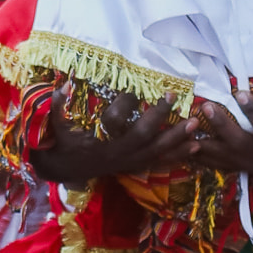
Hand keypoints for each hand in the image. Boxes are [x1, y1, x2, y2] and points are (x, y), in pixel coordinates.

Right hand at [31, 79, 197, 183]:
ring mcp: (128, 162)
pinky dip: (179, 155)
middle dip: (159, 116)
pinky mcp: (135, 166)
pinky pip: (161, 162)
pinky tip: (196, 147)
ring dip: (177, 138)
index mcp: (98, 141)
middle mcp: (117, 153)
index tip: (136, 88)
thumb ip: (59, 105)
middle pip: (143, 135)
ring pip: (157, 151)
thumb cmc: (64, 141)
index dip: (125, 104)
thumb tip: (64, 83)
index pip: (114, 121)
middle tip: (172, 97)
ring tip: (195, 124)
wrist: (67, 169)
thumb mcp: (56, 124)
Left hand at [189, 77, 252, 191]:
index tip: (241, 93)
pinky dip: (202, 158)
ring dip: (204, 144)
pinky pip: (219, 166)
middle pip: (239, 143)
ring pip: (224, 157)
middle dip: (222, 126)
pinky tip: (183, 148)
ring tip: (186, 126)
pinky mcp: (242, 169)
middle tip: (206, 106)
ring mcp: (251, 165)